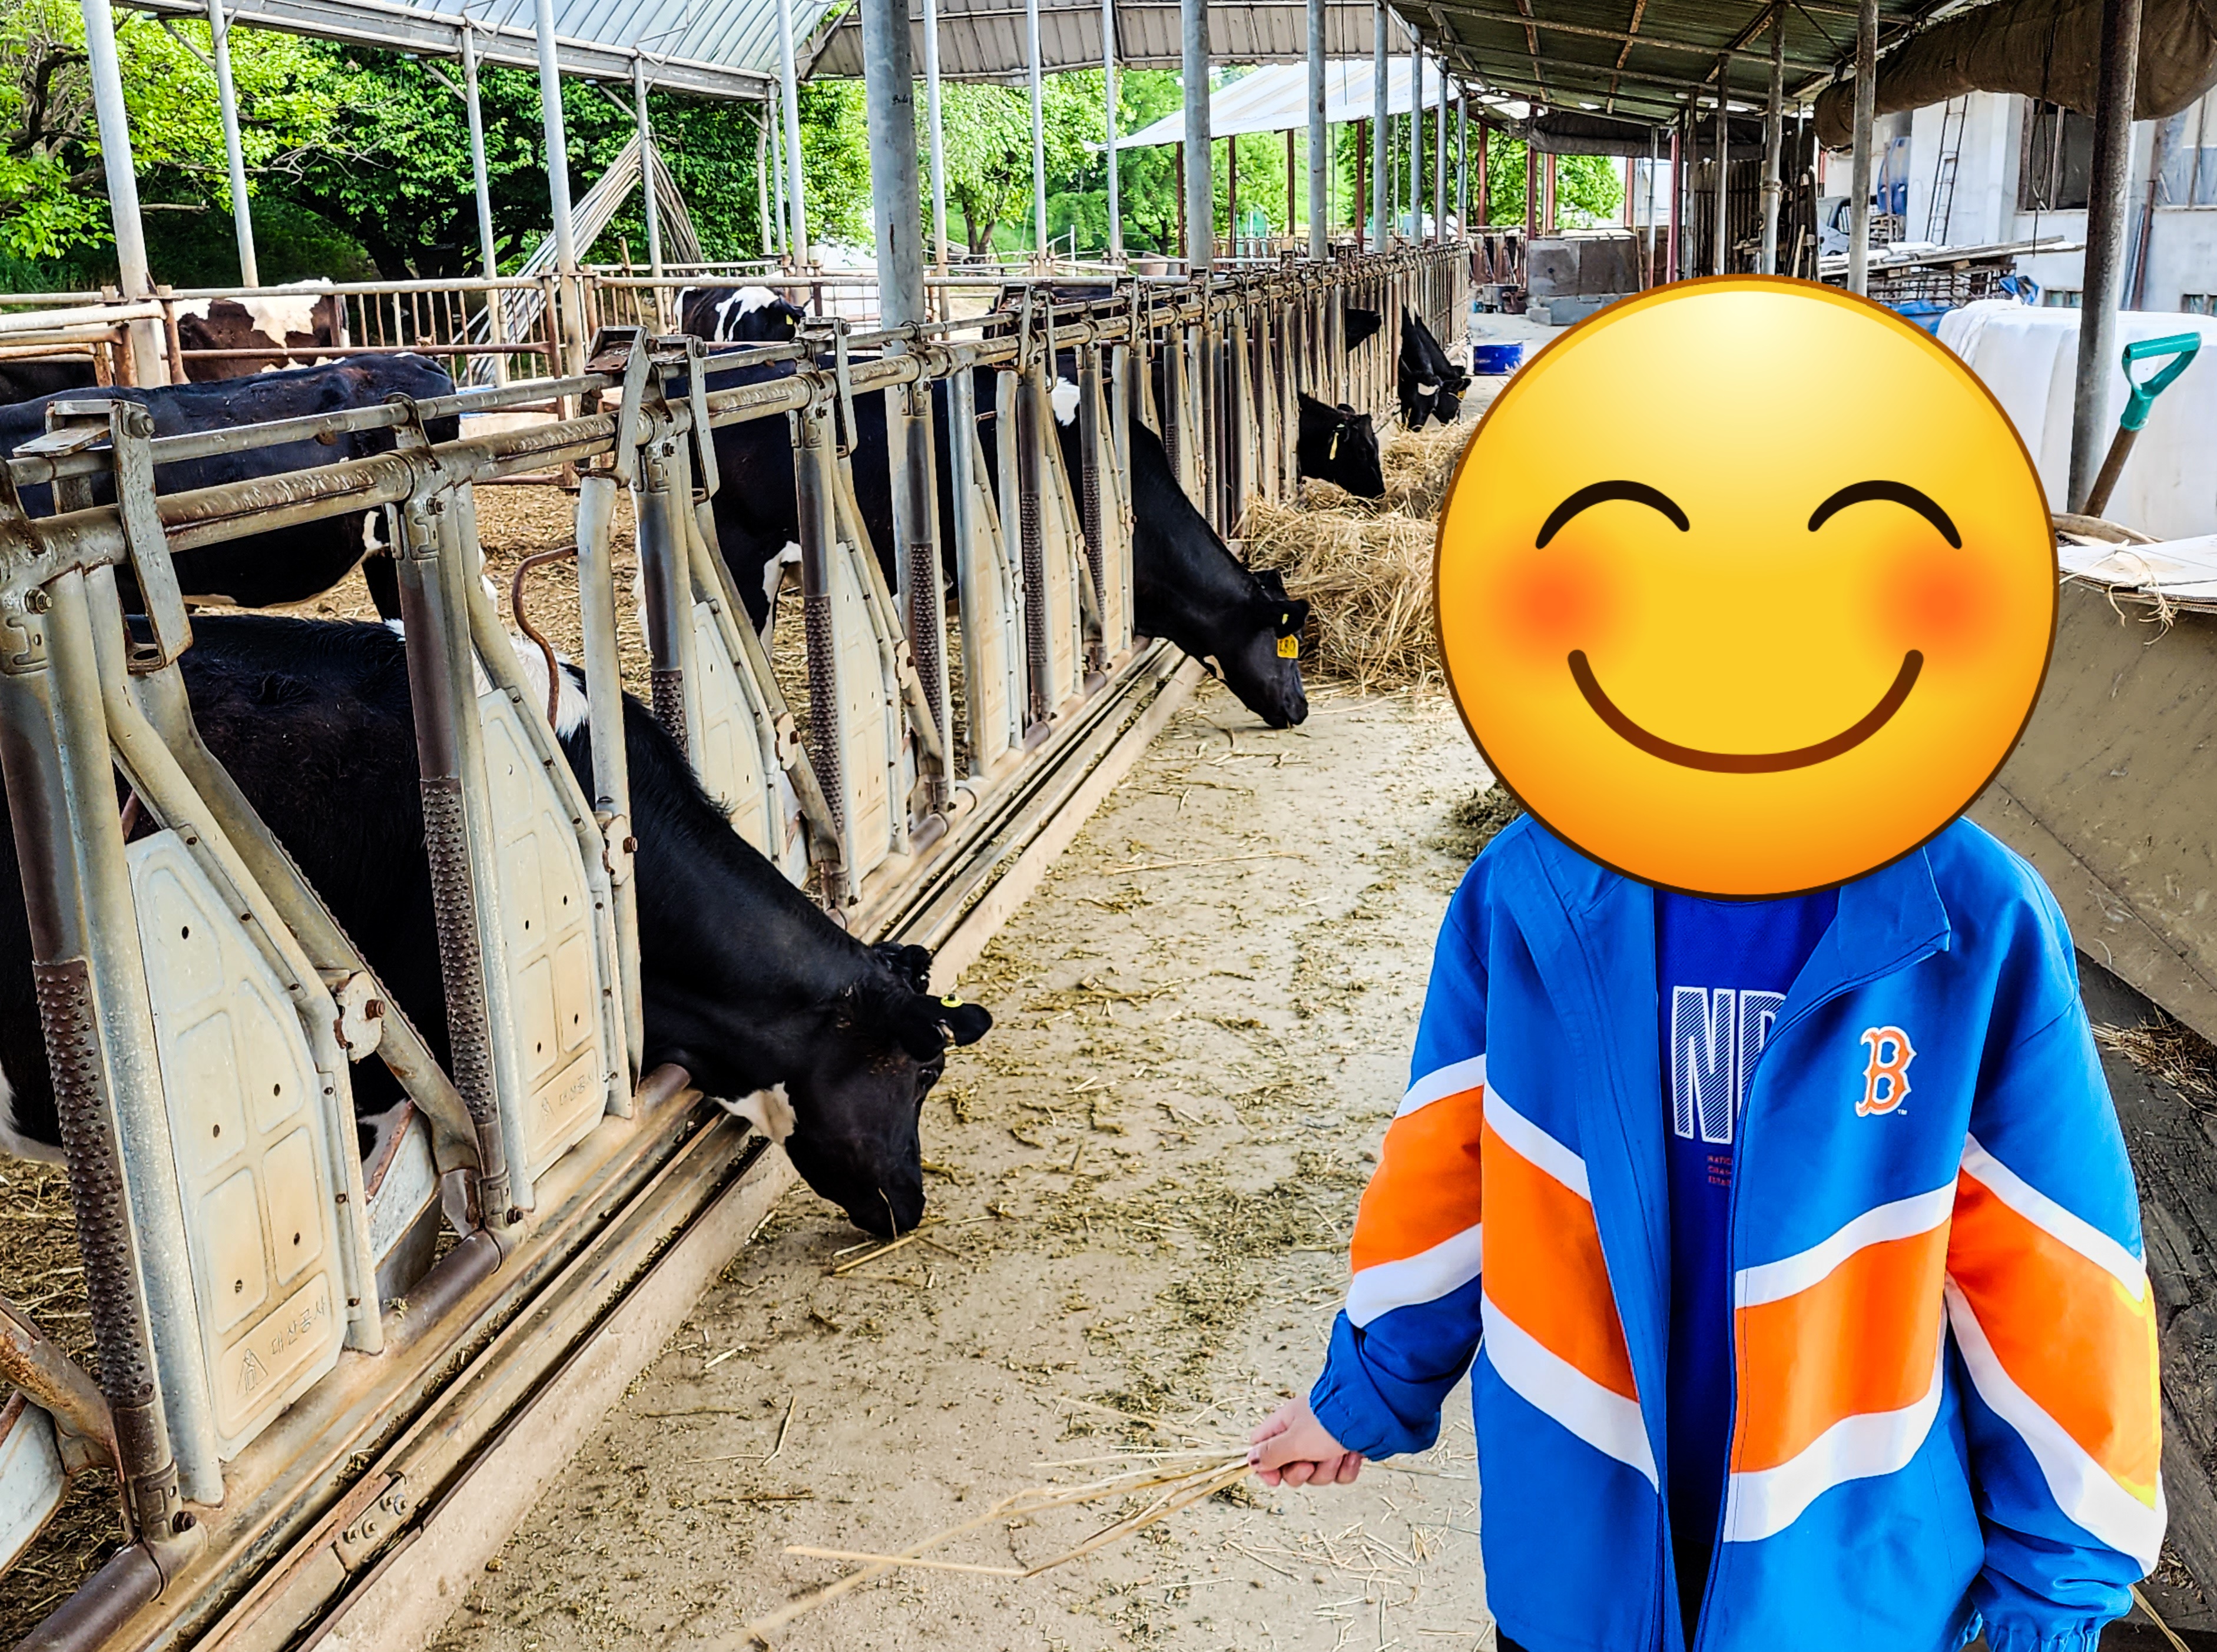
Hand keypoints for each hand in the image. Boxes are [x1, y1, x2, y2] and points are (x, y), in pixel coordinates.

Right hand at [1248, 1394, 1364, 1487]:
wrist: (1370, 1417)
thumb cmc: (1328, 1423)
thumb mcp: (1294, 1441)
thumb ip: (1271, 1454)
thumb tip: (1251, 1460)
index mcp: (1284, 1425)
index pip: (1262, 1449)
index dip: (1266, 1467)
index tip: (1276, 1479)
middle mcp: (1302, 1435)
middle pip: (1289, 1469)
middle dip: (1302, 1473)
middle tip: (1310, 1463)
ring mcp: (1324, 1445)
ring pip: (1316, 1475)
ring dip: (1327, 1470)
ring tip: (1335, 1452)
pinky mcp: (1343, 1452)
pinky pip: (1338, 1475)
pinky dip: (1345, 1469)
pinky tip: (1351, 1455)